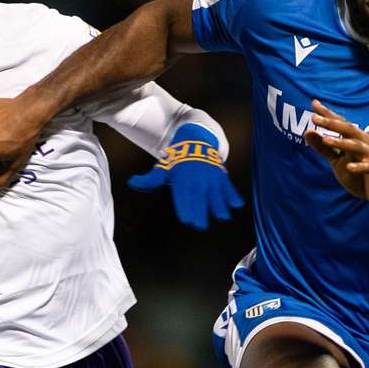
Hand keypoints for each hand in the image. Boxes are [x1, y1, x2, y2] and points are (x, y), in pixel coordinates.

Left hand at [128, 123, 242, 229]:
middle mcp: (197, 179)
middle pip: (199, 198)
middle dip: (200, 212)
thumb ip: (148, 180)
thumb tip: (131, 182)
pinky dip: (233, 195)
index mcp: (181, 179)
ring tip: (223, 217)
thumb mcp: (161, 169)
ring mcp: (210, 177)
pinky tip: (237, 206)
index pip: (183, 197)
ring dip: (220, 206)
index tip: (187, 220)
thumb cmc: (176, 161)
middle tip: (200, 226)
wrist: (195, 141)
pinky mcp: (221, 176)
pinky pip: (228, 187)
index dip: (185, 208)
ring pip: (216, 193)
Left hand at [304, 99, 368, 213]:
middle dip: (331, 124)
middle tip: (314, 118)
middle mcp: (366, 143)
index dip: (328, 114)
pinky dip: (360, 167)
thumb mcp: (338, 160)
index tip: (314, 103)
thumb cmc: (360, 174)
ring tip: (326, 140)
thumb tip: (307, 132)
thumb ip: (324, 147)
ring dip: (341, 143)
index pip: (341, 123)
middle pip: (348, 130)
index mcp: (357, 138)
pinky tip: (349, 168)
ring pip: (357, 147)